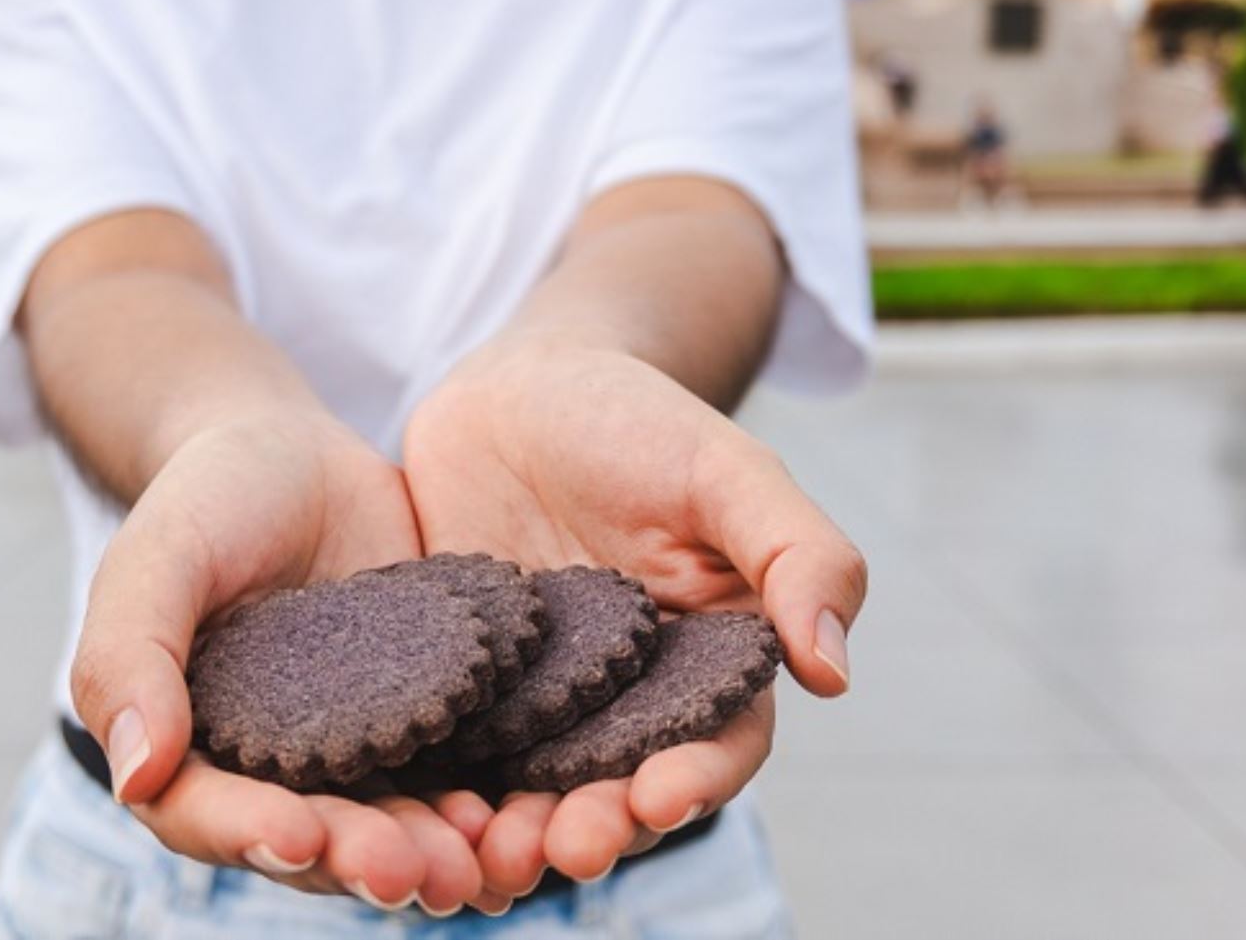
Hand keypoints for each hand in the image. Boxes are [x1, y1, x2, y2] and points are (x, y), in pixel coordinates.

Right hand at [69, 409, 493, 913]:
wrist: (298, 458)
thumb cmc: (208, 498)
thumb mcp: (157, 557)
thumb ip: (129, 655)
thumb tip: (134, 775)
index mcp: (189, 748)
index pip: (208, 813)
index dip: (251, 832)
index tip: (301, 836)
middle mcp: (272, 773)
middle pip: (313, 841)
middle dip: (362, 860)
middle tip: (415, 872)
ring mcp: (355, 756)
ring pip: (391, 828)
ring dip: (432, 856)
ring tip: (477, 861)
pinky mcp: (427, 727)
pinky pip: (456, 779)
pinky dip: (487, 808)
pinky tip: (520, 814)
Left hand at [402, 336, 866, 898]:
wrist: (518, 387)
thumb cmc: (637, 418)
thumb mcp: (726, 469)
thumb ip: (796, 556)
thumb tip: (834, 673)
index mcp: (707, 661)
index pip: (716, 742)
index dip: (695, 780)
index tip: (656, 800)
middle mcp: (626, 698)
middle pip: (617, 786)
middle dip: (594, 826)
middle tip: (560, 851)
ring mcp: (537, 697)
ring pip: (530, 786)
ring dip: (515, 831)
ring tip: (486, 858)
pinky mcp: (460, 684)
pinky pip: (450, 745)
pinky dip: (438, 785)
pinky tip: (411, 807)